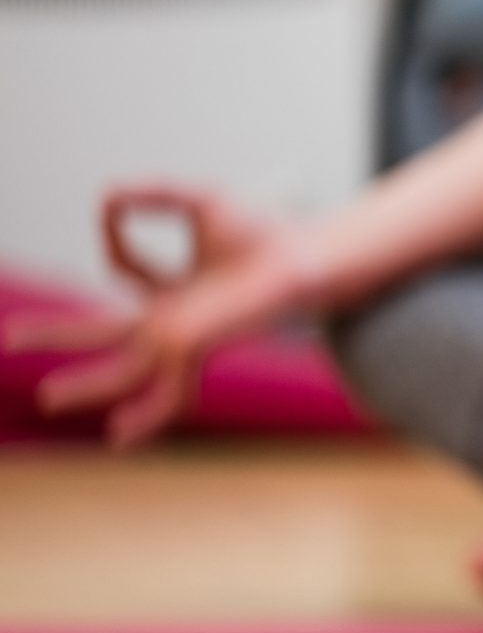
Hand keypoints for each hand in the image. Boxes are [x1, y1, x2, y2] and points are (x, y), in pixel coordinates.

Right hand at [3, 183, 307, 445]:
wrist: (303, 258)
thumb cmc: (265, 233)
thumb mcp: (197, 201)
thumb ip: (149, 195)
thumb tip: (104, 198)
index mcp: (176, 288)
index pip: (124, 268)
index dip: (114, 235)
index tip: (111, 210)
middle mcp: (175, 319)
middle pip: (102, 331)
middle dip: (54, 334)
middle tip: (6, 337)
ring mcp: (183, 339)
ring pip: (124, 371)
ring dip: (87, 385)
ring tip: (49, 398)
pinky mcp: (196, 350)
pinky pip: (167, 392)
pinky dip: (145, 415)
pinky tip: (119, 438)